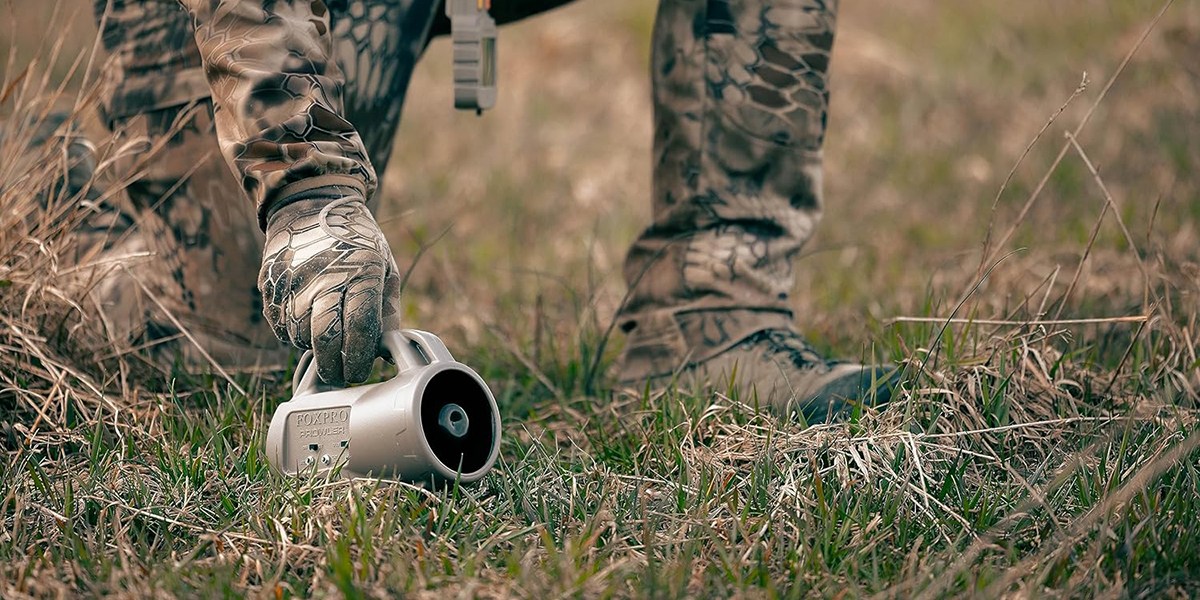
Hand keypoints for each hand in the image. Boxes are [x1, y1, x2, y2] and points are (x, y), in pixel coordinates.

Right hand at [259, 193, 400, 384]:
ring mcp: (293, 282)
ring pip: (301, 336)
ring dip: (315, 348)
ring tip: (327, 340)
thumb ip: (385, 311)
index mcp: (360, 272)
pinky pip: (282, 327)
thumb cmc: (356, 242)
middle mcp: (324, 277)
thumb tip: (384, 353)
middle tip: (342, 375)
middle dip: (334, 366)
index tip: (359, 371)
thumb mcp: (383, 267)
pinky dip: (295, 334)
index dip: (358, 357)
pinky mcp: (271, 287)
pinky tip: (308, 323)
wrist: (309, 206)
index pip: (358, 327)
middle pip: (325, 338)